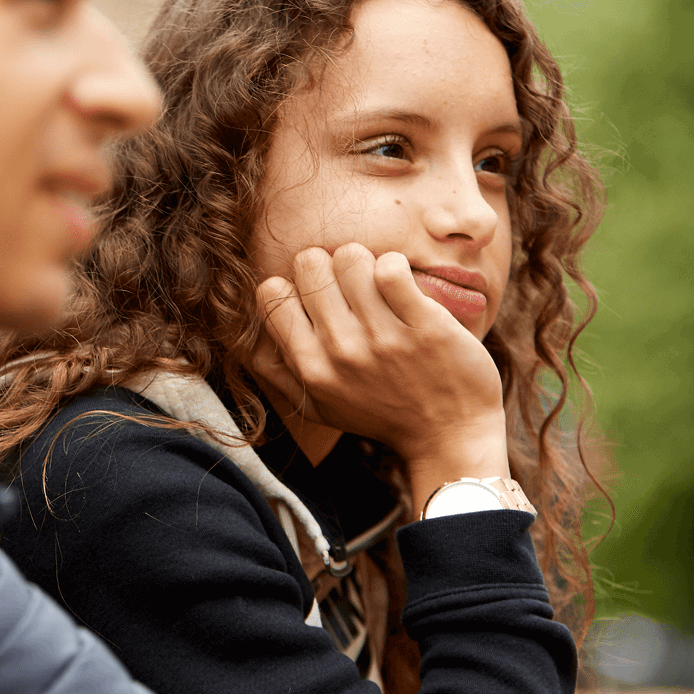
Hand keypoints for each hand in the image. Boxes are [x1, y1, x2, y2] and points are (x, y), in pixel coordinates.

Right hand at [253, 244, 507, 512]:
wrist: (449, 436)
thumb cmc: (381, 416)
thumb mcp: (319, 406)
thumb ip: (277, 373)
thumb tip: (244, 338)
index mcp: (310, 368)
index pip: (271, 293)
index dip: (293, 286)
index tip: (318, 299)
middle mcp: (341, 352)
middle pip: (309, 263)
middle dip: (329, 266)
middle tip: (351, 287)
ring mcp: (383, 338)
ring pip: (350, 257)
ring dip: (364, 262)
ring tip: (378, 285)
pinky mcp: (424, 325)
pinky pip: (391, 267)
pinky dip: (395, 265)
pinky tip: (402, 285)